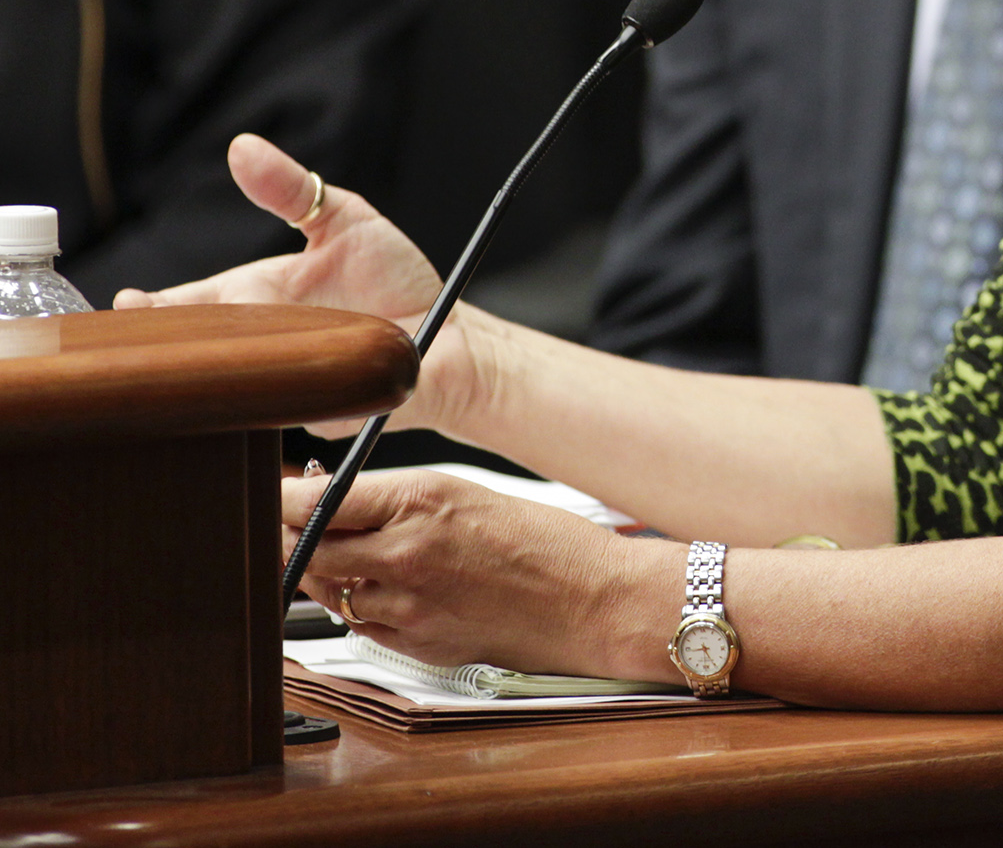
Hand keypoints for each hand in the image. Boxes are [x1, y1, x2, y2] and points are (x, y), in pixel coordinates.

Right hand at [114, 134, 466, 434]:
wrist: (450, 335)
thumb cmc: (393, 277)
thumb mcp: (344, 219)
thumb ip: (293, 189)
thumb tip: (243, 147)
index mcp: (252, 299)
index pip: (184, 306)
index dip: (152, 310)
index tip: (128, 305)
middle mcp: (260, 344)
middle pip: (197, 350)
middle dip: (169, 346)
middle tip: (145, 338)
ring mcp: (285, 381)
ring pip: (236, 386)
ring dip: (220, 372)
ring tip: (205, 356)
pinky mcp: (322, 412)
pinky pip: (293, 411)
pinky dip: (285, 397)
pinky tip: (278, 385)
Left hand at [284, 471, 682, 679]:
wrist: (592, 599)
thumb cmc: (544, 540)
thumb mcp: (466, 493)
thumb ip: (395, 499)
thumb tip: (327, 499)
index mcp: (420, 499)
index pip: (316, 499)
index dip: (284, 497)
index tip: (275, 493)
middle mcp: (405, 552)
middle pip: (306, 549)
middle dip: (292, 537)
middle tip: (295, 525)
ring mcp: (407, 603)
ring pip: (327, 591)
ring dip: (328, 574)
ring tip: (359, 557)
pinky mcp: (416, 643)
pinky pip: (361, 624)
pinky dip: (362, 608)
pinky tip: (392, 591)